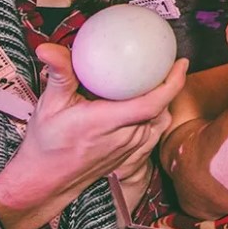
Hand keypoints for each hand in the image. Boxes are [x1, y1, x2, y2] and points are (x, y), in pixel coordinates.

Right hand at [0, 43, 185, 228]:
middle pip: (160, 107)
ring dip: (163, 98)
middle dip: (170, 83)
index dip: (172, 82)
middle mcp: (125, 137)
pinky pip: (153, 130)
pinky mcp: (132, 155)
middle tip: (169, 60)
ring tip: (161, 75)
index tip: (181, 62)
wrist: (46, 180)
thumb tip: (49, 48)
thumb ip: (59, 75)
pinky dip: (157, 113)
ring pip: (159, 119)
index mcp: (107, 122)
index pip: (152, 103)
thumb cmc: (47, 144)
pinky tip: (151, 99)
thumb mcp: (49, 105)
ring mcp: (131, 148)